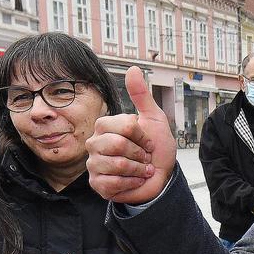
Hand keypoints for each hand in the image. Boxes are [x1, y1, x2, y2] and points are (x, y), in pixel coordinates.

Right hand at [87, 67, 176, 203]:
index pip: (125, 126)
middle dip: (140, 154)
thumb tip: (133, 68)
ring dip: (138, 170)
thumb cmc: (155, 148)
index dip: (142, 136)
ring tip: (141, 170)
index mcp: (105, 126)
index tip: (148, 142)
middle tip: (145, 158)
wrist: (160, 177)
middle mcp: (94, 143)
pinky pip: (114, 183)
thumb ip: (141, 95)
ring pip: (118, 165)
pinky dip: (132, 183)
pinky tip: (134, 181)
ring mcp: (93, 164)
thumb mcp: (153, 119)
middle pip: (119, 145)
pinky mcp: (97, 184)